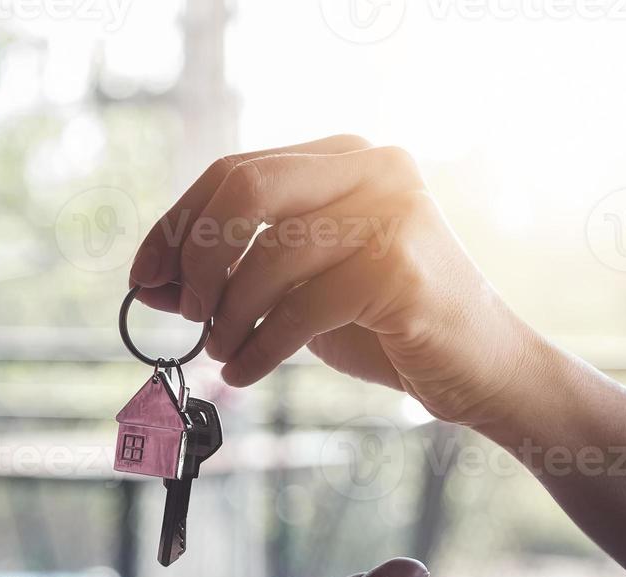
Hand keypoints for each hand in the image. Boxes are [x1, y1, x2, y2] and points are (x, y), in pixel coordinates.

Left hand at [130, 134, 546, 429]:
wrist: (480, 368)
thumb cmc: (386, 325)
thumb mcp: (300, 289)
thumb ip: (236, 274)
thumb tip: (153, 283)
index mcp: (345, 157)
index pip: (234, 171)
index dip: (177, 224)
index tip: (144, 275)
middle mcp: (372, 168)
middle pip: (244, 188)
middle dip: (198, 256)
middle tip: (186, 311)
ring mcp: (391, 213)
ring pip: (267, 256)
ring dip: (227, 317)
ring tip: (221, 352)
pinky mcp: (398, 269)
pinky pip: (297, 310)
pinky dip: (257, 349)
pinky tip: (245, 371)